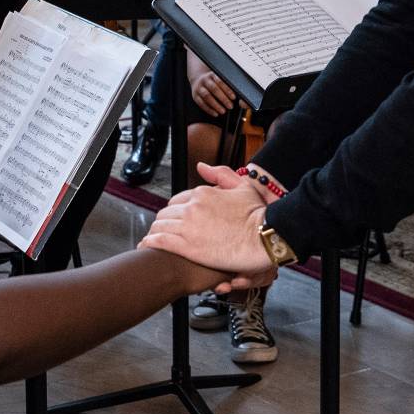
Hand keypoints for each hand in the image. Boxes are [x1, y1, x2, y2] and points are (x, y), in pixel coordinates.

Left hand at [140, 164, 274, 281]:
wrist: (266, 237)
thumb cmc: (259, 215)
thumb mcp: (243, 187)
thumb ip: (221, 175)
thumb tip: (201, 167)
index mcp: (203, 193)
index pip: (177, 200)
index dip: (175, 211)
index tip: (175, 220)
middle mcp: (192, 206)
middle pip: (166, 213)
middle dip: (164, 222)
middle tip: (164, 232)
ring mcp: (188, 226)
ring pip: (160, 226)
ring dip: (156, 233)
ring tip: (154, 241)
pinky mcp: (188, 246)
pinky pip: (160, 241)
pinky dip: (151, 242)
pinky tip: (147, 247)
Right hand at [190, 71, 234, 117]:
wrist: (197, 79)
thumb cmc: (212, 82)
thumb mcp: (218, 79)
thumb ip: (226, 85)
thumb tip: (237, 95)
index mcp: (212, 75)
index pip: (221, 82)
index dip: (227, 90)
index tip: (234, 97)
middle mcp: (204, 80)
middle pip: (214, 89)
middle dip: (223, 99)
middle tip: (230, 106)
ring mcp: (199, 88)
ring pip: (207, 96)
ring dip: (215, 105)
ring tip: (223, 111)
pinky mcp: (195, 96)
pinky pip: (201, 104)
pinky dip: (209, 109)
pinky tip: (215, 113)